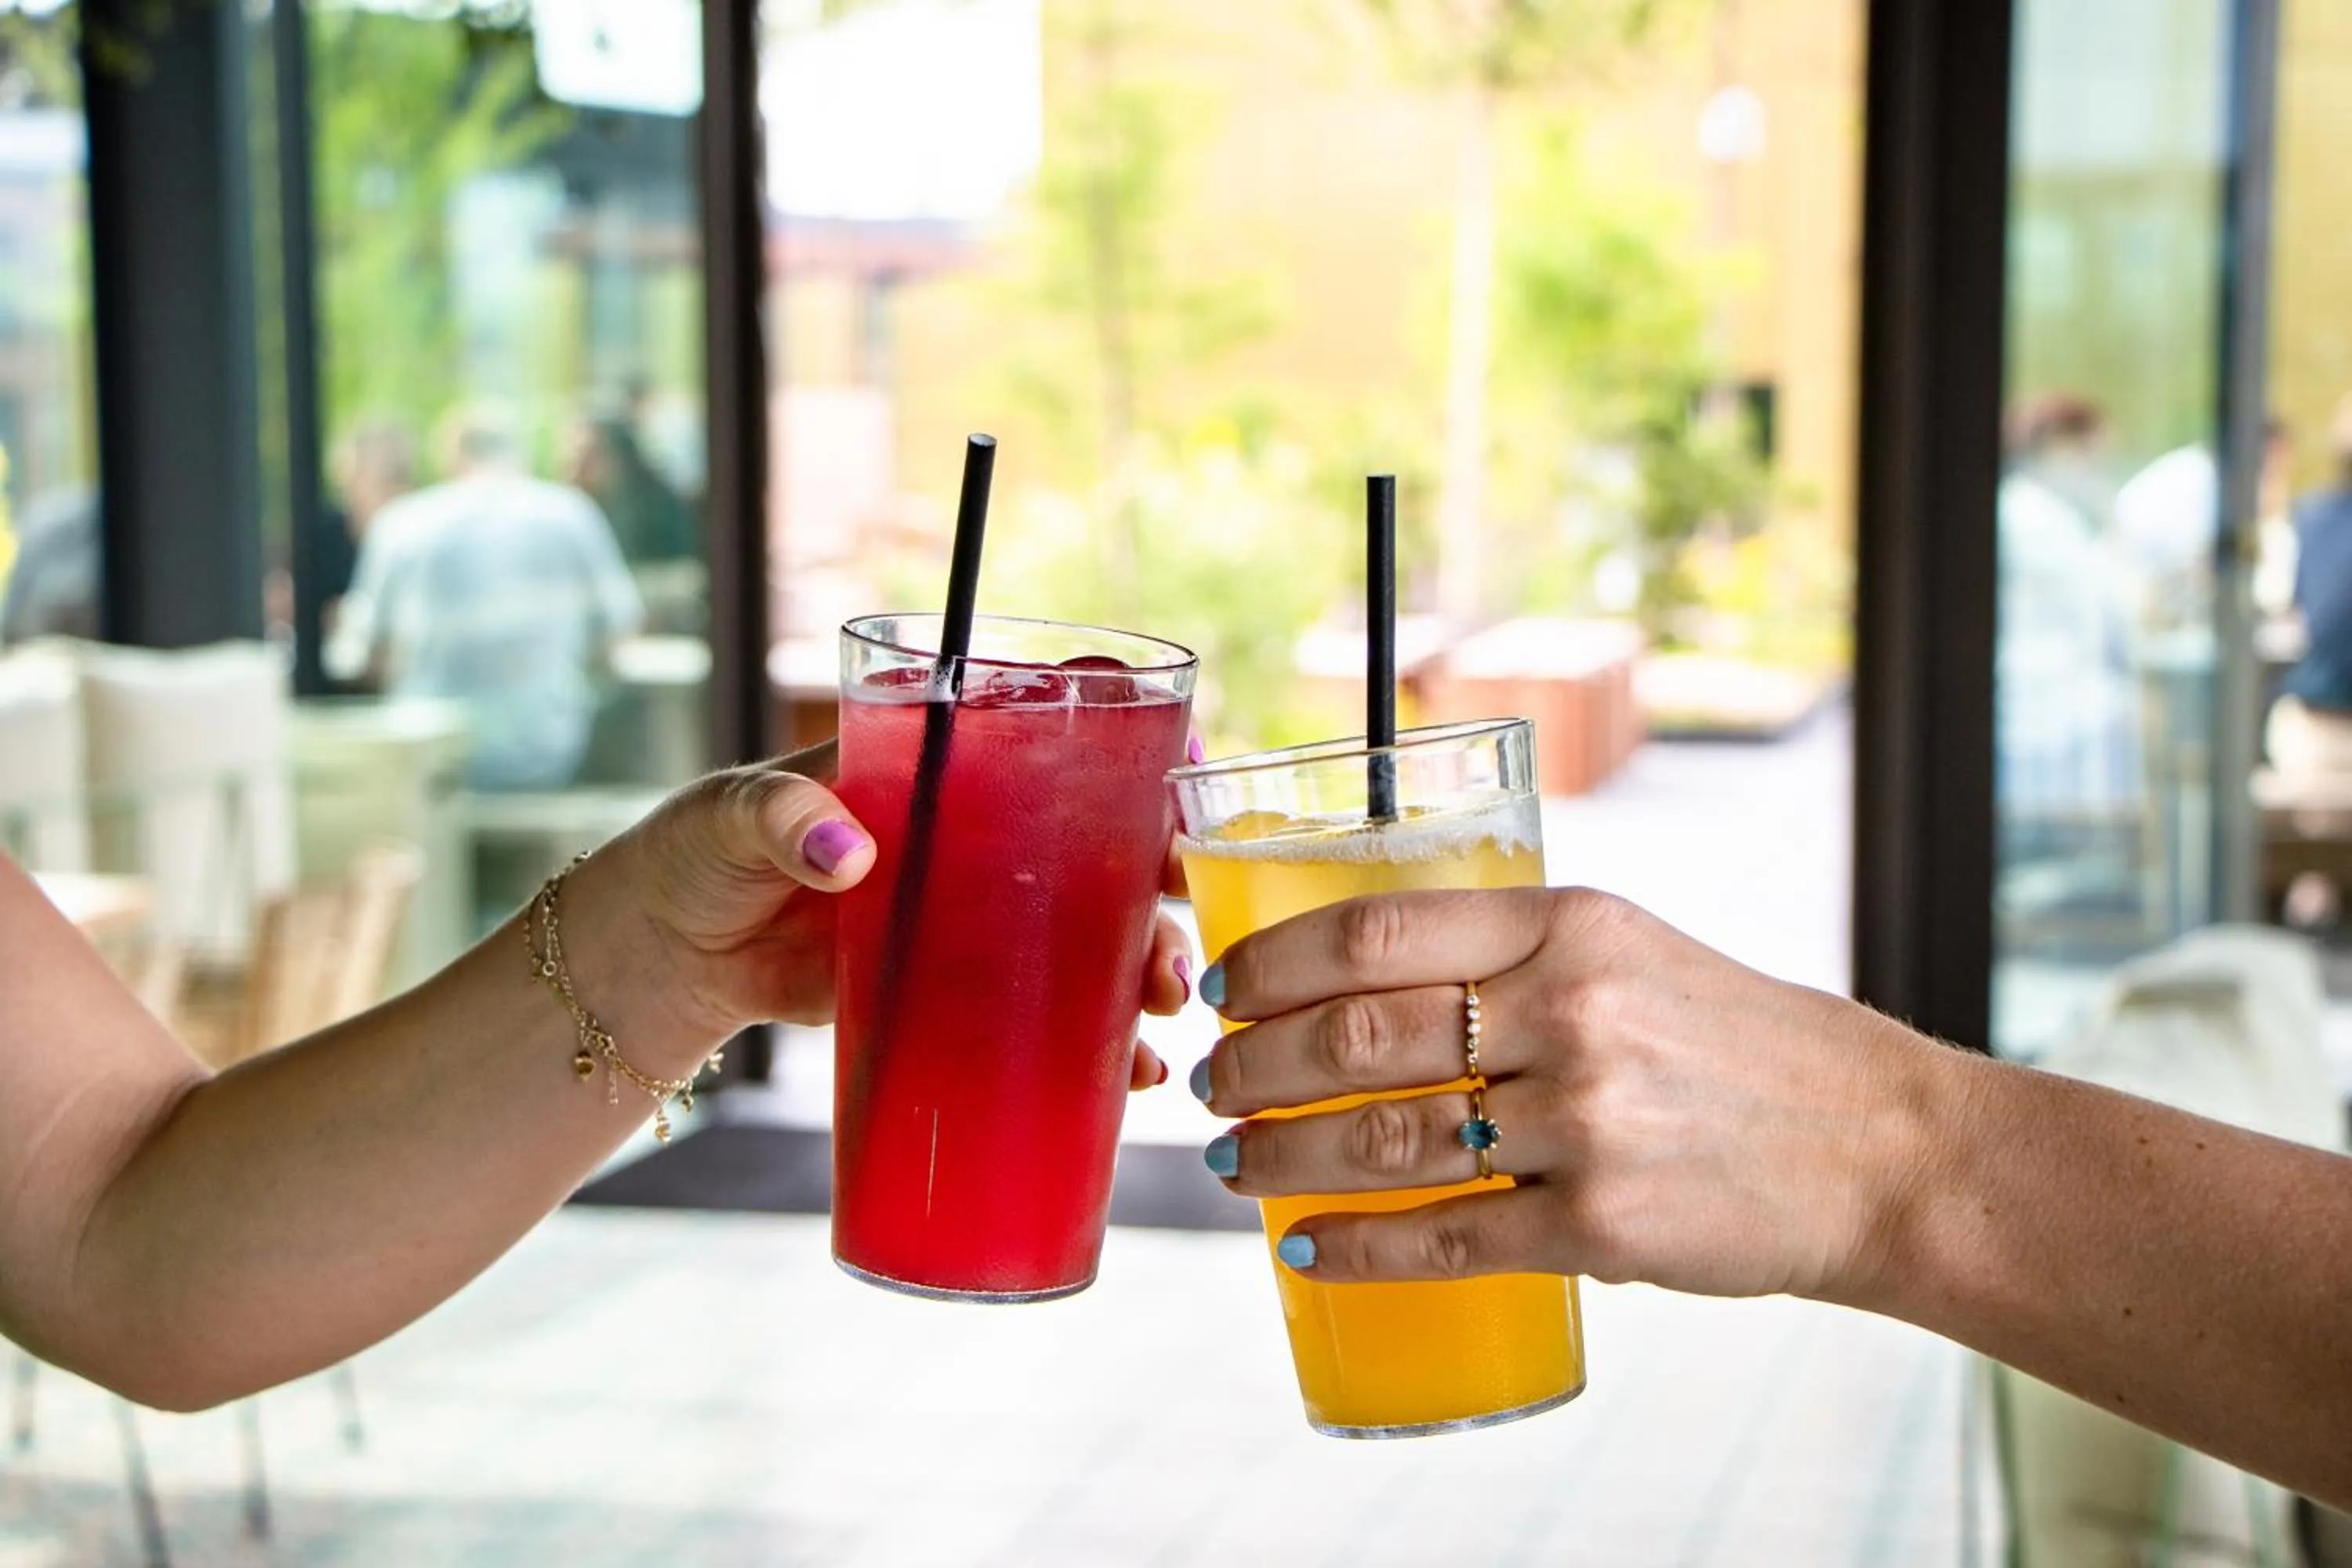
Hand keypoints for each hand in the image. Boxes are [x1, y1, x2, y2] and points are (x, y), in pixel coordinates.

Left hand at [594, 742, 1191, 1087]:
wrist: (658, 960)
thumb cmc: (694, 855)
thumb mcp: (730, 817)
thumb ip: (782, 818)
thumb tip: (845, 852)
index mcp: (934, 771)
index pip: (1054, 754)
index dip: (1130, 776)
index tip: (1180, 808)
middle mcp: (969, 843)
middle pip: (1091, 858)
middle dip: (1152, 896)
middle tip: (1175, 933)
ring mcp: (964, 923)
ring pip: (1079, 941)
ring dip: (1135, 972)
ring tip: (1159, 1009)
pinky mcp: (943, 994)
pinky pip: (1034, 1014)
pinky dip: (1087, 1043)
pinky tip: (1128, 1072)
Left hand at [1192, 888, 1929, 1302]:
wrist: (1874, 1146)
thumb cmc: (1737, 1043)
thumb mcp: (1631, 949)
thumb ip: (1513, 951)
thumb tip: (1364, 977)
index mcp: (1568, 925)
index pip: (1374, 930)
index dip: (1274, 964)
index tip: (1223, 990)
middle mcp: (1572, 1012)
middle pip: (1357, 1037)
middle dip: (1256, 1067)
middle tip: (1211, 1086)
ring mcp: (1589, 1122)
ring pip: (1383, 1141)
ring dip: (1283, 1157)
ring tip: (1235, 1165)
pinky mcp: (1604, 1224)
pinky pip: (1446, 1236)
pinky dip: (1358, 1247)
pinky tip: (1306, 1248)